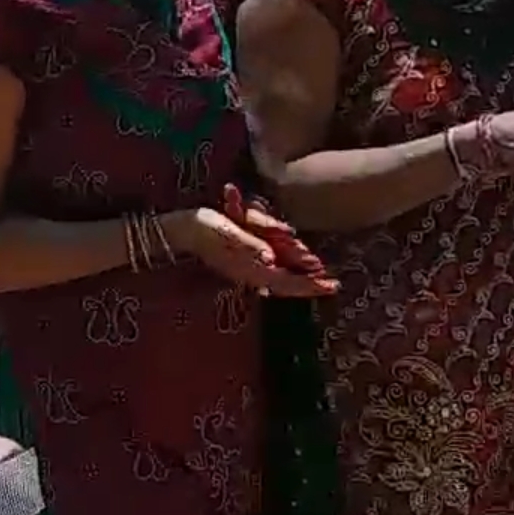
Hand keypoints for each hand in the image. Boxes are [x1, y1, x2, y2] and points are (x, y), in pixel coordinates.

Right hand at [157, 208, 329, 297]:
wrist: (180, 232)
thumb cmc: (204, 228)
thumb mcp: (228, 233)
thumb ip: (250, 246)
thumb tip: (271, 261)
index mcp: (251, 267)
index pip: (287, 281)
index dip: (310, 285)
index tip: (333, 286)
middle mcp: (252, 272)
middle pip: (286, 284)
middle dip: (309, 284)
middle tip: (331, 284)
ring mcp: (246, 270)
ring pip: (279, 279)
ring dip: (298, 278)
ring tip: (317, 275)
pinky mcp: (241, 263)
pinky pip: (269, 273)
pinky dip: (284, 272)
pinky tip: (289, 268)